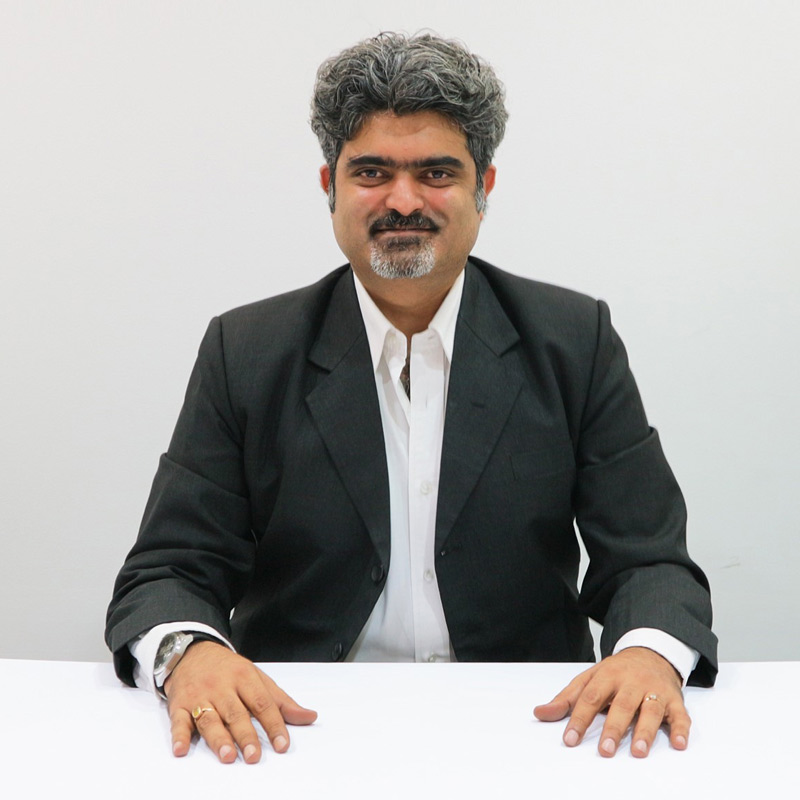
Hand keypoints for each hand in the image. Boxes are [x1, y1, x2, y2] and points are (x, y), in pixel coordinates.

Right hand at [164, 642, 317, 763]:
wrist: (192, 652)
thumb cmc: (229, 670)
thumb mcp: (257, 678)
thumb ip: (281, 701)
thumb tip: (309, 717)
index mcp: (245, 678)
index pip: (262, 703)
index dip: (274, 724)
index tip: (282, 744)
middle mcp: (222, 687)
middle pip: (236, 713)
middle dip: (245, 735)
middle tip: (254, 755)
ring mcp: (200, 696)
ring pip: (210, 718)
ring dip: (218, 738)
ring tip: (227, 756)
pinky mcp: (179, 705)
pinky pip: (178, 721)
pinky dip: (179, 736)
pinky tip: (181, 749)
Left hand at [533, 647, 687, 757]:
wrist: (651, 652)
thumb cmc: (616, 672)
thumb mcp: (590, 679)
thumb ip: (567, 698)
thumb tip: (539, 713)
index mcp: (607, 675)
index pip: (591, 697)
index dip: (580, 718)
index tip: (570, 739)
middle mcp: (632, 682)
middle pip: (622, 705)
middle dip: (613, 728)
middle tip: (604, 750)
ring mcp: (654, 691)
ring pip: (651, 710)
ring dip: (646, 731)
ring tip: (638, 751)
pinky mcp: (675, 700)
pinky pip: (681, 715)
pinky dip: (681, 729)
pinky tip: (678, 744)